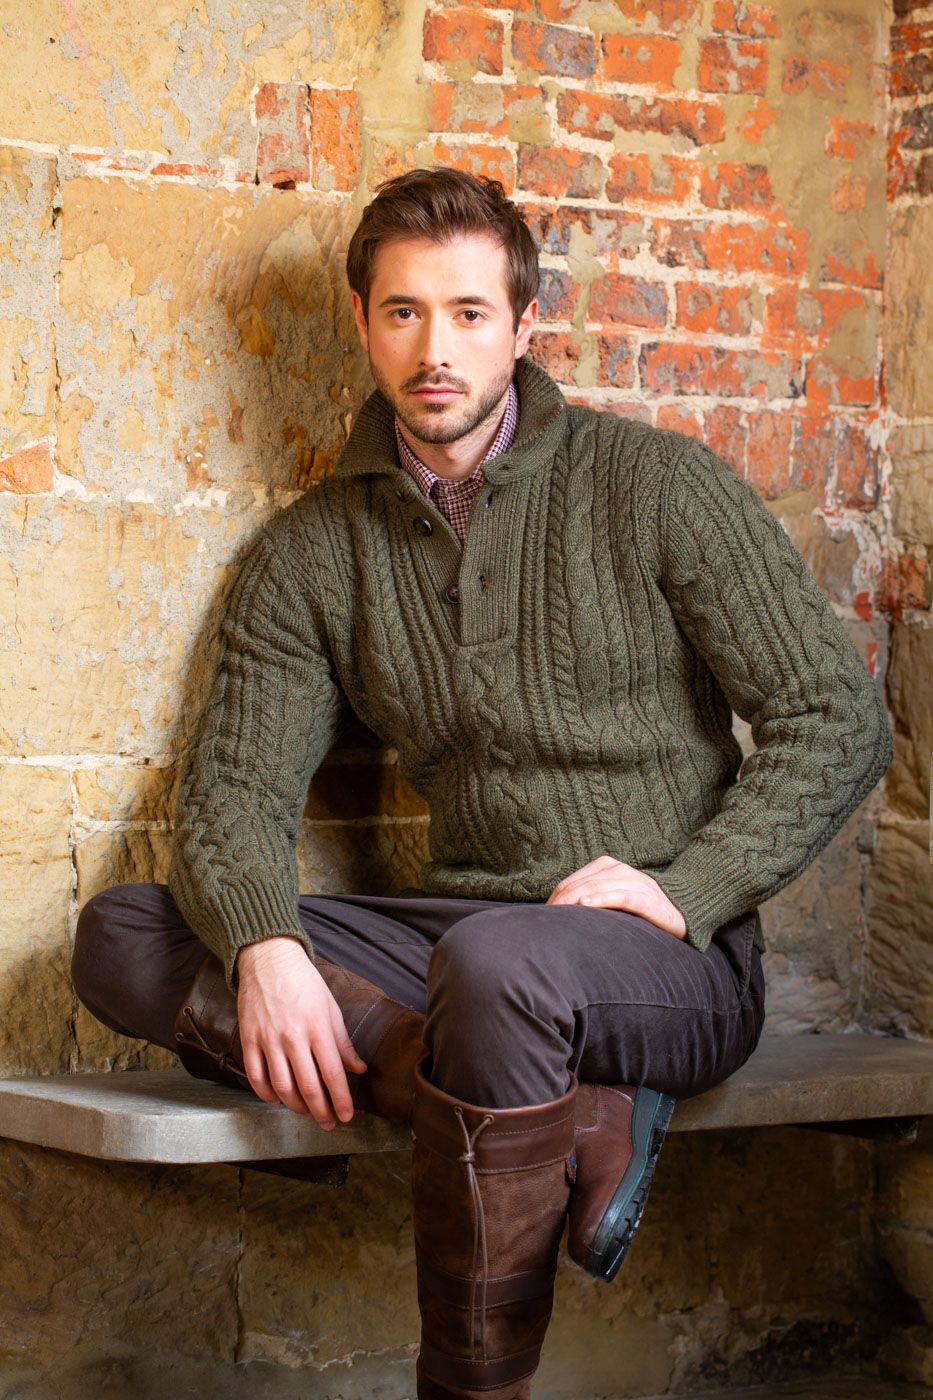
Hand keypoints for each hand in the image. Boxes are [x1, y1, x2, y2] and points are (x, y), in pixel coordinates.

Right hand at [236, 936, 367, 1127]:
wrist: (268, 958)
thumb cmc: (304, 981)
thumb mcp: (331, 1007)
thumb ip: (343, 1042)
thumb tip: (358, 1069)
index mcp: (318, 1028)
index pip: (333, 1075)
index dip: (342, 1100)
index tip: (347, 1116)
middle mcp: (293, 1038)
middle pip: (309, 1087)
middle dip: (321, 1111)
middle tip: (328, 1123)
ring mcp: (268, 1040)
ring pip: (282, 1088)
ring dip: (296, 1107)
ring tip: (306, 1112)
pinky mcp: (249, 1039)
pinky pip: (256, 1077)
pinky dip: (266, 1094)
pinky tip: (277, 1100)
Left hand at [546, 855, 686, 937]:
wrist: (682, 909)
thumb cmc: (642, 908)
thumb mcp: (613, 897)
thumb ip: (590, 898)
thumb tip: (557, 915)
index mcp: (606, 866)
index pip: (570, 883)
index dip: (554, 900)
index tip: (542, 919)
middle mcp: (618, 869)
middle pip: (578, 886)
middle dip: (559, 904)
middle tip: (545, 924)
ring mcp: (633, 881)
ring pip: (594, 889)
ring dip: (573, 902)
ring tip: (558, 917)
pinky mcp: (645, 898)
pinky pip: (619, 896)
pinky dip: (601, 900)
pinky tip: (586, 906)